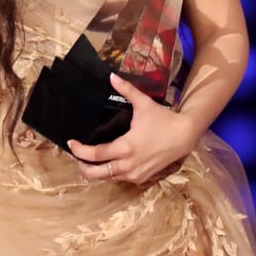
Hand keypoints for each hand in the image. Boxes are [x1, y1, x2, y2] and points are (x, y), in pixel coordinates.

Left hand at [67, 73, 197, 184]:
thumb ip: (126, 89)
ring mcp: (135, 174)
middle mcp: (128, 165)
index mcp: (126, 147)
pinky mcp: (141, 178)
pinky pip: (119, 179)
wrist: (185, 136)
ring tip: (88, 158)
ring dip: (96, 170)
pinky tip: (107, 162)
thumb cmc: (163, 119)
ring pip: (107, 178)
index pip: (96, 154)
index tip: (70, 143)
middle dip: (83, 166)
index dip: (79, 151)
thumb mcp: (144, 103)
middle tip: (76, 155)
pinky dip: (110, 172)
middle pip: (96, 174)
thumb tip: (111, 76)